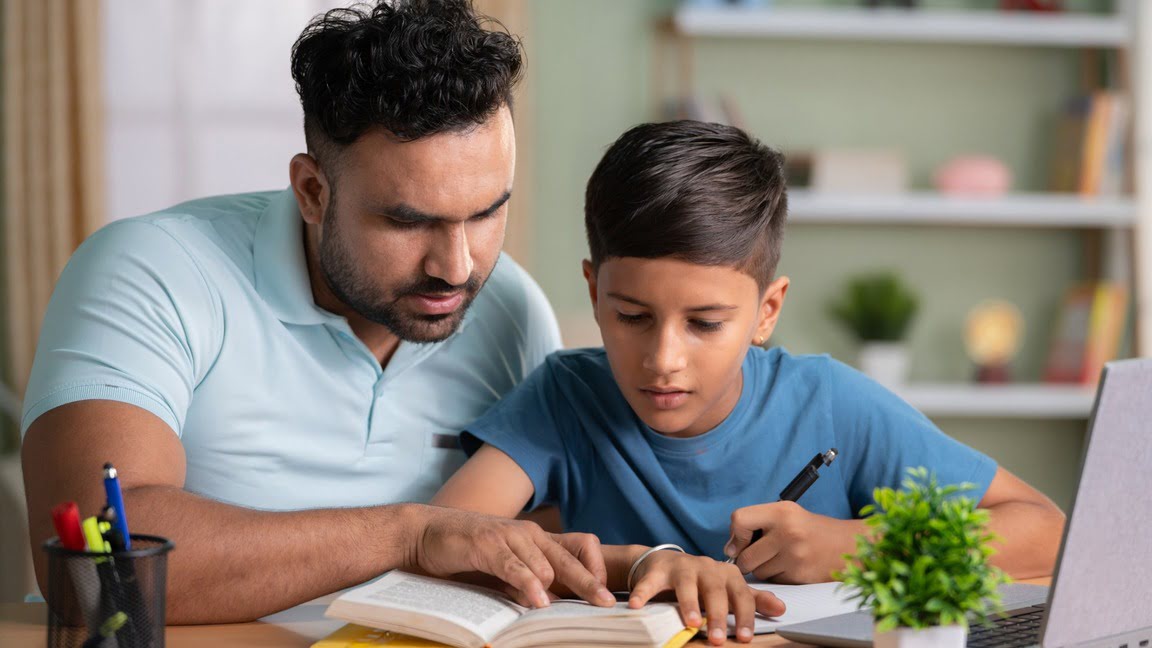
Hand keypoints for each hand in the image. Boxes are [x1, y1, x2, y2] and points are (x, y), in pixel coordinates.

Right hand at [407, 505, 614, 608]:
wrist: (425, 533)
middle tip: (607, 605)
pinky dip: (528, 584)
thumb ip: (525, 582)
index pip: (579, 547)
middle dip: (591, 583)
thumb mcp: (501, 570)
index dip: (594, 569)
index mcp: (535, 540)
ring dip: (561, 587)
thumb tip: (549, 604)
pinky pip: (515, 567)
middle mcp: (528, 534)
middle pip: (570, 558)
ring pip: (546, 564)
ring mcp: (509, 537)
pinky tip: (539, 601)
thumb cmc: (465, 553)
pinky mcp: (487, 545)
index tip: (603, 594)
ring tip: (575, 608)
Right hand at [627, 551, 784, 644]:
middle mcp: (706, 568)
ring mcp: (681, 568)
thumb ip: (752, 600)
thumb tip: (781, 610)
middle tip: (718, 639)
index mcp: (727, 575)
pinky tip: (637, 605)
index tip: (745, 638)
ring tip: (690, 623)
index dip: (744, 616)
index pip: (741, 595)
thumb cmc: (702, 581)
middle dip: (718, 615)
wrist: (665, 562)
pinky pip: (650, 582)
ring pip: (687, 585)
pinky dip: (643, 593)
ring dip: (689, 604)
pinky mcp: (657, 570)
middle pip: (715, 591)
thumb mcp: (728, 589)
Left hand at [725, 501, 863, 582]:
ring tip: (781, 558)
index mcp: (781, 511)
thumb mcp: (786, 513)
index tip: (741, 541)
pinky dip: (778, 577)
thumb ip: (756, 523)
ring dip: (764, 570)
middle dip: (748, 560)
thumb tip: (729, 549)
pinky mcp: (801, 576)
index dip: (735, 534)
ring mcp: (795, 556)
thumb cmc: (811, 529)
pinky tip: (791, 567)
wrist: (847, 545)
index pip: (739, 520)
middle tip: (761, 555)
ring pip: (758, 573)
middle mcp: (787, 532)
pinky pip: (774, 582)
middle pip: (745, 557)